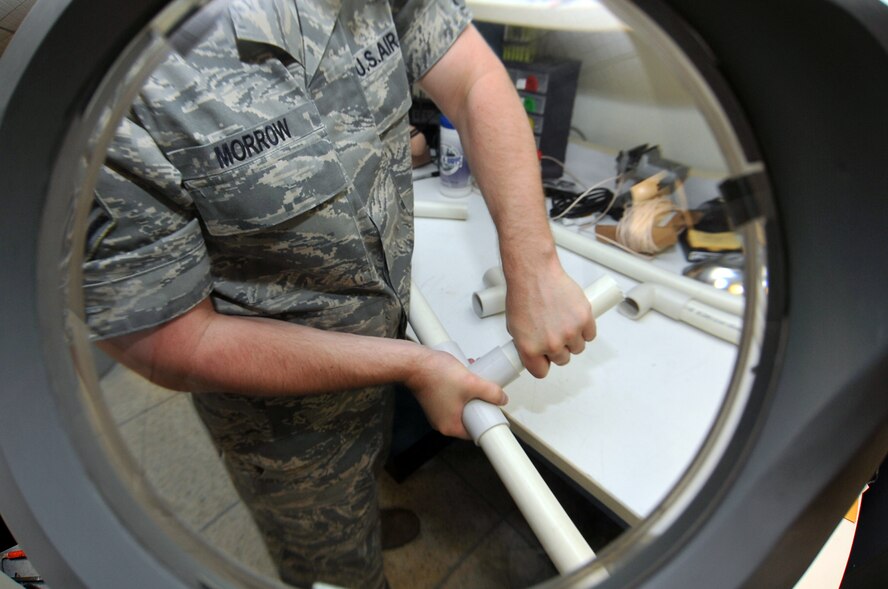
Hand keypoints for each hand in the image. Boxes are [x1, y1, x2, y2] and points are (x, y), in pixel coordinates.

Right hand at [405, 348, 507, 438]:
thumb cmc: (434, 375)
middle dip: (480, 401)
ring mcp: (437, 410)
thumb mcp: (471, 383)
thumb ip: (490, 392)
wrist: (414, 362)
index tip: (493, 411)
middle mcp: (441, 421)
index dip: (487, 419)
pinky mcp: (434, 399)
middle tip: (487, 392)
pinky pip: (453, 397)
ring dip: (471, 392)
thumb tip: (502, 398)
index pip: (475, 430)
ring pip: (462, 405)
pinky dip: (461, 388)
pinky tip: (465, 375)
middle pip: (470, 416)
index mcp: (450, 426)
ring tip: (476, 379)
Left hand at [505, 263, 596, 377]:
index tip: (544, 358)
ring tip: (563, 323)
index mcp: (530, 349)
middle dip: (558, 349)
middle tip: (553, 333)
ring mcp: (569, 333)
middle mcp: (551, 345)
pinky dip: (585, 329)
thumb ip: (527, 344)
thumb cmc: (523, 294)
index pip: (541, 372)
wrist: (535, 273)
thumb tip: (535, 353)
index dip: (543, 363)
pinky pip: (590, 335)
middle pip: (562, 360)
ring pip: (578, 348)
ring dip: (572, 339)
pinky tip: (574, 319)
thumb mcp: (515, 327)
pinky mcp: (584, 319)